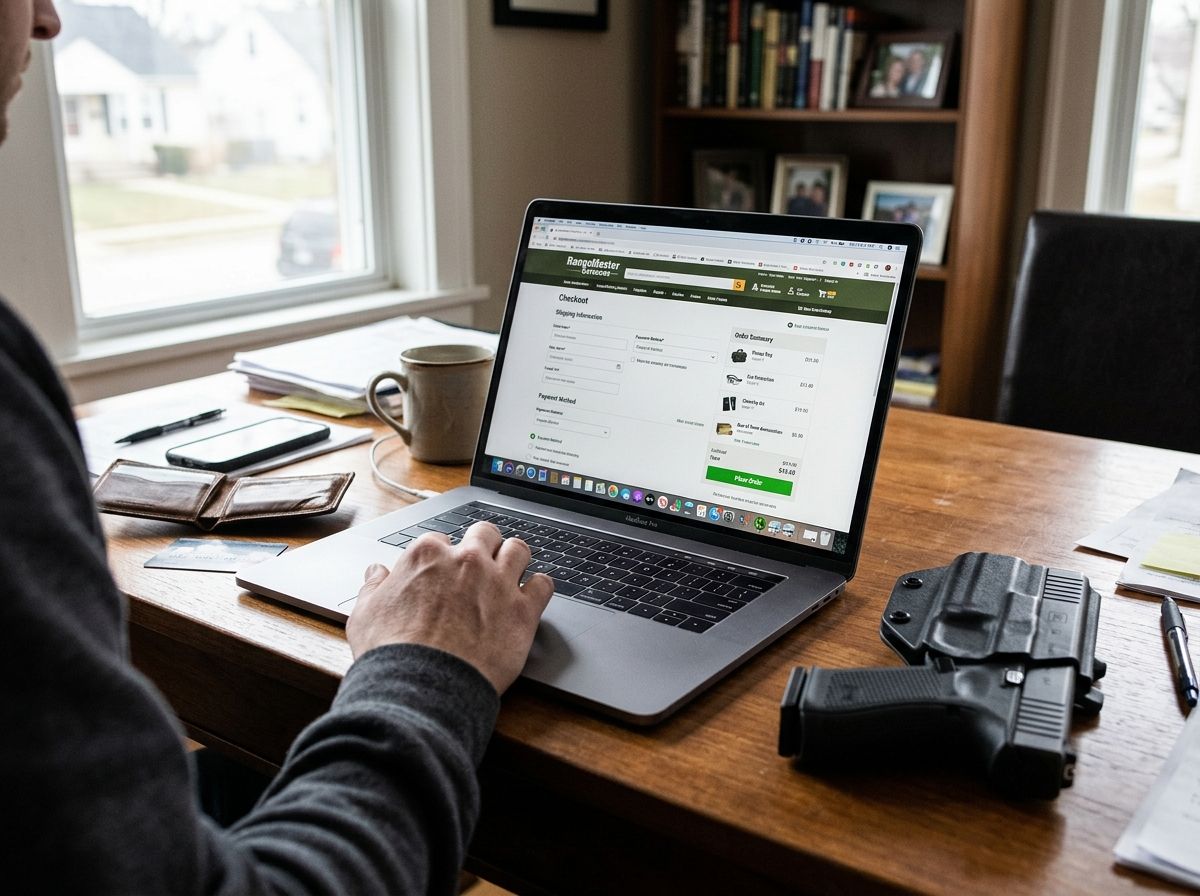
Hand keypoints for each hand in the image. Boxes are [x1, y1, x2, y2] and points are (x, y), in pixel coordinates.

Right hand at [346, 522, 554, 692]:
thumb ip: (374, 587)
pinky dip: (540, 588)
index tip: (444, 571)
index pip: (441, 540)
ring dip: (515, 558)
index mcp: (427, 556)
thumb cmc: (392, 653)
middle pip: (485, 534)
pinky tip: (533, 595)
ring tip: (512, 571)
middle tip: (482, 563)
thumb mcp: (365, 614)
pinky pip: (544, 585)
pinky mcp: (523, 610)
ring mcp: (498, 583)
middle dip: (483, 545)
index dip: (443, 556)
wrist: (423, 686)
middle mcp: (467, 561)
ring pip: (518, 550)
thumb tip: (376, 573)